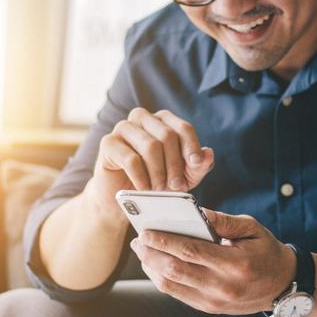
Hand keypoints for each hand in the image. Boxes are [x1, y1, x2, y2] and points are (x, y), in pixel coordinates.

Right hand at [85, 108, 214, 217]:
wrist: (121, 197)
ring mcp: (123, 128)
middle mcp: (142, 118)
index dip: (191, 146)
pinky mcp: (108, 143)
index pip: (182, 127)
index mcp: (162, 120)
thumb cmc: (154, 181)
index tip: (195, 164)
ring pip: (150, 146)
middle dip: (174, 164)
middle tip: (175, 185)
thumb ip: (197, 166)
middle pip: (167, 136)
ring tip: (158, 188)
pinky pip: (131, 159)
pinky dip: (141, 177)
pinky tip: (143, 188)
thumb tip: (208, 154)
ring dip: (158, 173)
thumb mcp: (182, 176)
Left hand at [130, 209, 296, 313]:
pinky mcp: (209, 309)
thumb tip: (195, 212)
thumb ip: (223, 221)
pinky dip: (162, 279)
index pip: (190, 252)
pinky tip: (154, 265)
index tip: (146, 231)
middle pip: (175, 270)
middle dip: (151, 254)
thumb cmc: (266, 251)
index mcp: (235, 264)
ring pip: (172, 286)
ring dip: (151, 268)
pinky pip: (177, 294)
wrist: (283, 286)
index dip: (164, 241)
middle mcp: (223, 287)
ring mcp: (214, 302)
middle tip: (138, 240)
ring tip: (142, 251)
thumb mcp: (252, 229)